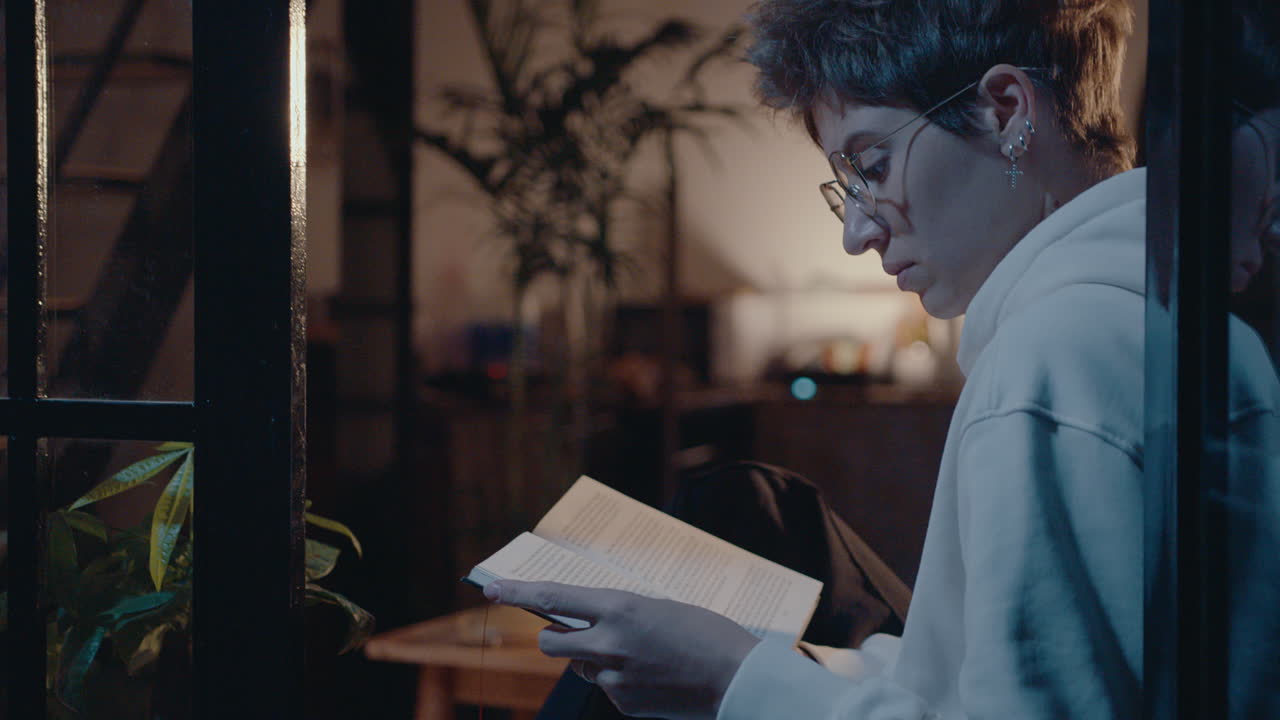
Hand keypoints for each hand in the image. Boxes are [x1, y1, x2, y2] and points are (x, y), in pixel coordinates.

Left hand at [484, 580, 760, 719]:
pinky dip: (619, 681)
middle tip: (570, 633)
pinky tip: (652, 677)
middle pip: (550, 642)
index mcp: (620, 607)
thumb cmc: (706, 633)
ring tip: (635, 655)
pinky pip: (605, 687)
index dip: (517, 592)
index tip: (491, 588)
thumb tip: (592, 622)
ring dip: (590, 659)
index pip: (553, 597)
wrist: (738, 679)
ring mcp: (613, 677)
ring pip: (578, 667)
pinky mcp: (623, 703)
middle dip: (554, 637)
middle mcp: (609, 642)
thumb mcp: (659, 608)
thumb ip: (619, 613)